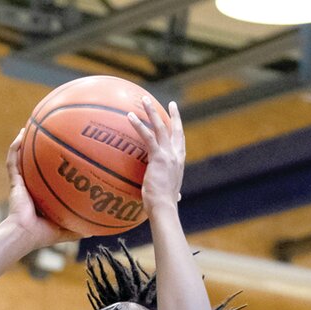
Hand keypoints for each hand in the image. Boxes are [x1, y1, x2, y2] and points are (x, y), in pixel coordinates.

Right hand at [3, 130, 68, 248]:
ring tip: (30, 127)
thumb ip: (79, 229)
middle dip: (38, 151)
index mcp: (42, 198)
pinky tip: (21, 134)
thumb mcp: (66, 231)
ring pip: (21, 159)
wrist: (24, 235)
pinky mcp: (14, 183)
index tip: (63, 156)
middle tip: (48, 135)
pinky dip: (15, 148)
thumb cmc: (43, 235)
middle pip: (34, 165)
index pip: (47, 179)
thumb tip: (96, 231)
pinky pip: (12, 161)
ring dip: (24, 143)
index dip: (53, 168)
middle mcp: (31, 188)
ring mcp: (21, 184)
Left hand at [127, 97, 184, 215]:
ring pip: (160, 127)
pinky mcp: (158, 157)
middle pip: (175, 130)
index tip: (177, 120)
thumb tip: (177, 198)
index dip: (179, 130)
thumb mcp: (170, 195)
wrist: (164, 208)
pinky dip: (139, 125)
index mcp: (179, 163)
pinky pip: (148, 136)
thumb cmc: (163, 206)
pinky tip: (130, 117)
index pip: (180, 142)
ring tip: (144, 100)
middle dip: (173, 115)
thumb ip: (173, 192)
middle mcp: (176, 156)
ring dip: (152, 112)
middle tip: (170, 104)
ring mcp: (168, 155)